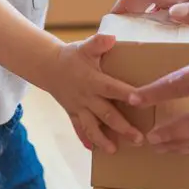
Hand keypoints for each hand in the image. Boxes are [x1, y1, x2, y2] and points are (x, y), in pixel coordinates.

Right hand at [45, 33, 143, 154]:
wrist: (49, 67)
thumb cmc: (72, 56)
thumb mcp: (84, 47)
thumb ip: (97, 43)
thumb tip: (111, 38)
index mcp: (92, 80)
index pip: (111, 88)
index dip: (125, 93)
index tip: (139, 100)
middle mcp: (87, 97)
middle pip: (106, 114)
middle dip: (122, 127)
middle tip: (138, 138)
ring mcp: (79, 107)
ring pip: (91, 126)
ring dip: (103, 139)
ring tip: (114, 150)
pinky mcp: (73, 114)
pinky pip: (78, 129)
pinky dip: (85, 139)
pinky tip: (94, 150)